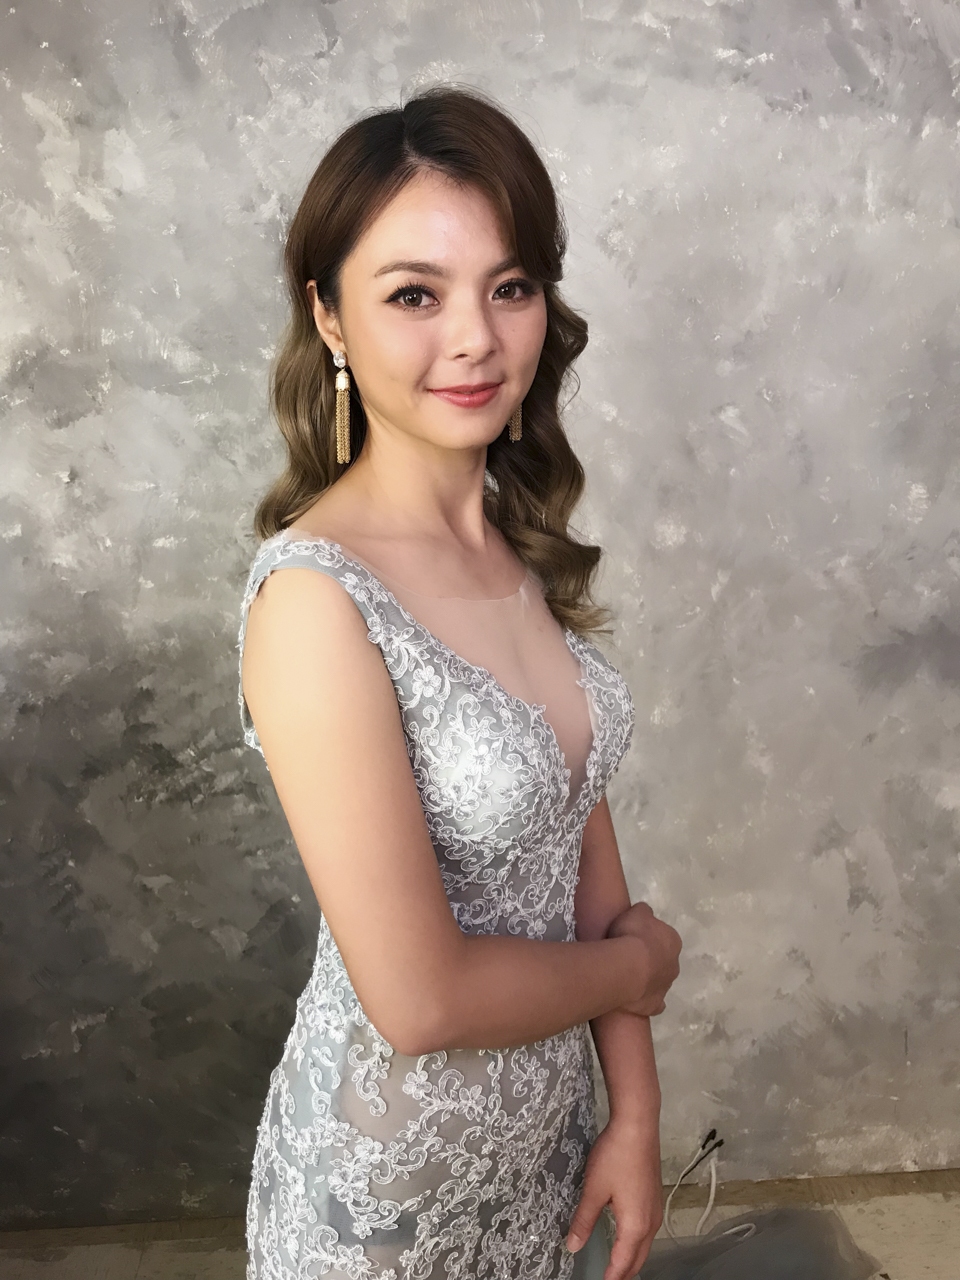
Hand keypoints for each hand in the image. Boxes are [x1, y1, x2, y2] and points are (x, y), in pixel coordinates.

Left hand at [565, 1119, 662, 1279]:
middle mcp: (650, 1223)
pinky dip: (636, 1243)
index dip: (610, 1278)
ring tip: (614, 1265)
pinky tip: (625, 1237)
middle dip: (623, 1273)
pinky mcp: (654, 1197)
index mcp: (635, 1226)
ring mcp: (655, 1210)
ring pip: (644, 1246)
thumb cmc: (615, 1157)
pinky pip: (647, 1231)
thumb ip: (583, 1220)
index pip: (622, 1264)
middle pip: (637, 1259)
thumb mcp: (594, 1190)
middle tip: (607, 1279)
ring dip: (630, 1259)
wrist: (638, 1126)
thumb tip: (573, 1246)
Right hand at [608, 902, 680, 1016]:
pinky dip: (648, 1000)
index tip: (634, 938)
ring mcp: (666, 987)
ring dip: (648, 979)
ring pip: (660, 982)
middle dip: (652, 960)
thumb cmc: (633, 936)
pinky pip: (654, 1003)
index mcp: (673, 941)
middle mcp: (674, 965)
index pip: (664, 937)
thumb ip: (644, 912)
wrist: (627, 967)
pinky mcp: (656, 1005)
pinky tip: (635, 998)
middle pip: (664, 961)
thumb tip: (645, 914)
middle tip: (631, 957)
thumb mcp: (636, 912)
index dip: (649, 937)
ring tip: (628, 976)